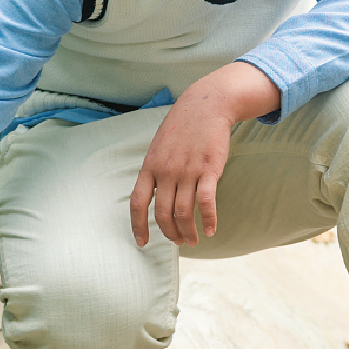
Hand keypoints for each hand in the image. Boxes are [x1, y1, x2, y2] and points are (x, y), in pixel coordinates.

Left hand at [130, 62, 280, 246]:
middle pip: (163, 213)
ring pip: (184, 211)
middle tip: (178, 242)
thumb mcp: (159, 148)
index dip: (138, 226)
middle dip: (169, 233)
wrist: (206, 106)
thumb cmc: (182, 128)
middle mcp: (166, 171)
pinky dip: (209, 220)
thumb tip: (152, 196)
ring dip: (187, 231)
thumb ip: (154, 171)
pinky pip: (207, 201)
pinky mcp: (209, 169)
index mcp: (150, 166)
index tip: (142, 242)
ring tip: (192, 240)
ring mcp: (188, 170)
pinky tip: (211, 230)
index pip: (138, 203)